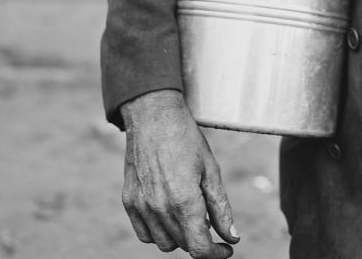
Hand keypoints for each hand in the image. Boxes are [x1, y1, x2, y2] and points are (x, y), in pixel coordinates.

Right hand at [120, 89, 239, 257]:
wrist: (153, 116)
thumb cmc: (186, 139)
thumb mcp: (211, 170)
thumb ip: (221, 207)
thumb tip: (232, 237)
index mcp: (183, 200)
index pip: (199, 248)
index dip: (215, 254)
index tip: (226, 248)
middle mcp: (159, 208)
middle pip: (184, 245)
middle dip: (201, 238)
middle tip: (209, 218)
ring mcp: (141, 207)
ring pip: (164, 243)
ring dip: (180, 236)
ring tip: (189, 213)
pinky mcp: (129, 202)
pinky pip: (145, 233)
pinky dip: (159, 232)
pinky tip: (169, 213)